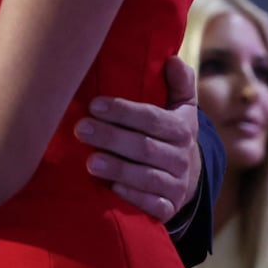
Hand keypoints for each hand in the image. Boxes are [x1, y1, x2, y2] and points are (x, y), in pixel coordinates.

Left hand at [74, 55, 200, 221]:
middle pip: (144, 147)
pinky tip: (112, 190)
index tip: (94, 104)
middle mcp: (180, 158)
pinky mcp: (168, 207)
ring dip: (118, 169)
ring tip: (90, 162)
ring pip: (147, 178)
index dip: (124, 111)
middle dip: (111, 138)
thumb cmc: (169, 133)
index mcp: (181, 129)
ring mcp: (175, 185)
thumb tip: (173, 60)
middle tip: (81, 129)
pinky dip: (133, 198)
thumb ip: (178, 84)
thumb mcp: (179, 108)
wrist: (186, 176)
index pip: (152, 118)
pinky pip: (153, 206)